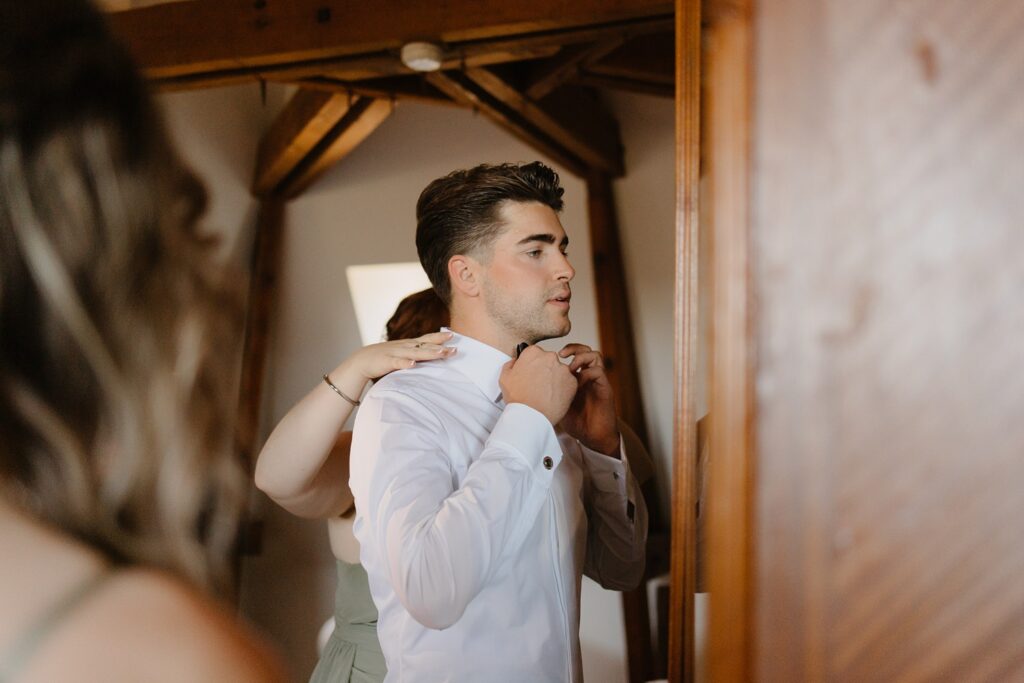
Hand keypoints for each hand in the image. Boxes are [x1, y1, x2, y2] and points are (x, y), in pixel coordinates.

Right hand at [338, 331, 455, 381]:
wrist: (362, 360)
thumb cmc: (386, 358)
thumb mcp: (403, 353)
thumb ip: (417, 353)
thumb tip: (434, 355)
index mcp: (409, 344)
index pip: (427, 339)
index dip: (439, 337)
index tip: (453, 335)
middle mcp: (405, 346)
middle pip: (425, 346)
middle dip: (440, 346)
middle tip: (455, 347)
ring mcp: (396, 353)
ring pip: (415, 352)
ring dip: (429, 353)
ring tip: (442, 353)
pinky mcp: (387, 362)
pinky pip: (397, 362)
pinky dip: (405, 363)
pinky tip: (413, 364)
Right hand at [499, 345, 576, 424]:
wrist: (532, 415)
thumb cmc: (518, 398)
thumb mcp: (505, 377)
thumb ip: (511, 364)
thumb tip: (516, 361)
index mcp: (533, 352)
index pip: (535, 353)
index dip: (532, 365)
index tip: (531, 373)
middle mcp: (550, 357)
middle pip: (549, 361)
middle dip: (545, 370)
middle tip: (538, 385)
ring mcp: (563, 369)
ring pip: (560, 371)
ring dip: (555, 379)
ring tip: (546, 393)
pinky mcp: (572, 381)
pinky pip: (569, 383)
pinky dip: (563, 389)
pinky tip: (553, 397)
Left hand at [557, 344, 619, 455]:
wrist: (592, 436)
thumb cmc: (574, 420)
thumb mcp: (555, 402)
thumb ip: (547, 390)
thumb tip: (526, 381)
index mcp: (577, 377)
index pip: (573, 354)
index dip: (562, 351)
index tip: (549, 356)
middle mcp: (588, 376)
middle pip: (585, 350)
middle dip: (573, 348)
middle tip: (560, 355)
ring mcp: (597, 381)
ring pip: (595, 356)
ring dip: (581, 357)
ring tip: (570, 367)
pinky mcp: (605, 388)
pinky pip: (599, 372)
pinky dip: (587, 372)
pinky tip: (576, 382)